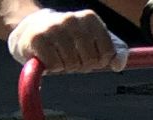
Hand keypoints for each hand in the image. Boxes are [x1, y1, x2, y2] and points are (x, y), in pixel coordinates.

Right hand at [8, 8, 125, 72]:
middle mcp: (72, 19)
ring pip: (72, 65)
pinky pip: (55, 66)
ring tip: (59, 54)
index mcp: (90, 18)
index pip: (107, 53)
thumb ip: (115, 52)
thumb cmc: (70, 39)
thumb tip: (118, 65)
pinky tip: (48, 57)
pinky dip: (53, 68)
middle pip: (90, 61)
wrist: (34, 28)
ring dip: (66, 67)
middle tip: (72, 56)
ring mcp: (54, 27)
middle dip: (82, 65)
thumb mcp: (96, 41)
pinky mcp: (37, 39)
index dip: (99, 61)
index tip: (89, 55)